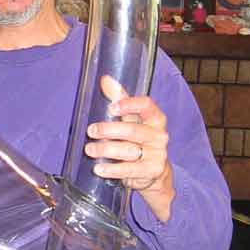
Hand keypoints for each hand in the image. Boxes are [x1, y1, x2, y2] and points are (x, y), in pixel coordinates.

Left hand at [84, 75, 174, 221]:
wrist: (154, 171)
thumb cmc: (138, 139)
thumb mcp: (131, 119)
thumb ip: (120, 99)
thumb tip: (105, 79)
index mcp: (156, 118)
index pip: (146, 105)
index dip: (129, 105)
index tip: (112, 108)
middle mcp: (159, 135)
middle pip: (133, 130)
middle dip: (109, 130)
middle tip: (91, 131)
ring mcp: (157, 154)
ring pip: (128, 150)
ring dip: (106, 150)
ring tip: (89, 149)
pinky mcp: (151, 171)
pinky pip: (129, 170)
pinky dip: (112, 170)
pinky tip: (98, 168)